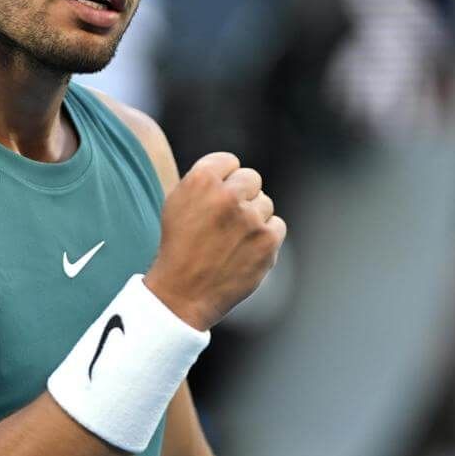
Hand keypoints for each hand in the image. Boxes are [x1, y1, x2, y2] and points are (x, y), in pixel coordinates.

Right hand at [145, 152, 285, 329]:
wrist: (183, 294)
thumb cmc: (179, 247)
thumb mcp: (177, 203)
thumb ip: (205, 180)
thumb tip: (233, 171)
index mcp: (201, 180)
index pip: (230, 161)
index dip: (223, 180)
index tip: (216, 197)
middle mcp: (228, 196)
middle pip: (251, 178)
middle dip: (241, 195)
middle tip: (226, 219)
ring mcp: (251, 219)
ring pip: (265, 203)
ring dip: (252, 217)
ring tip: (231, 239)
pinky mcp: (267, 241)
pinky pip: (277, 226)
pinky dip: (265, 237)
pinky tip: (245, 250)